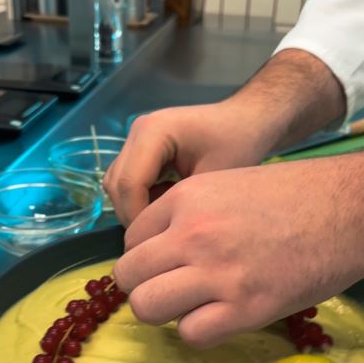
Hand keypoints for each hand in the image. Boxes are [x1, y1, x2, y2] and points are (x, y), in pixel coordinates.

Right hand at [103, 102, 275, 226]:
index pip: (129, 184)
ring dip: (135, 207)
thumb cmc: (238, 145)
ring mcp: (136, 138)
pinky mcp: (139, 148)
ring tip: (167, 217)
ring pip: (117, 184)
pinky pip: (127, 180)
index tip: (159, 241)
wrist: (246, 120)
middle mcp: (138, 130)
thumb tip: (155, 238)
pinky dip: (141, 197)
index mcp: (154, 131)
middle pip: (117, 185)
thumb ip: (179, 207)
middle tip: (162, 236)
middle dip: (134, 216)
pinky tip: (168, 202)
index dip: (138, 218)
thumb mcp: (212, 180)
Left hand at [112, 147, 363, 347]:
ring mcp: (217, 272)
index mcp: (187, 198)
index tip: (168, 265)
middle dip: (145, 287)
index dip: (147, 258)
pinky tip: (222, 318)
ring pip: (146, 307)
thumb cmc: (297, 196)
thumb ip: (192, 212)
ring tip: (191, 307)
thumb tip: (162, 247)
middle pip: (129, 275)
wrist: (349, 209)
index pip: (131, 240)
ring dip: (164, 312)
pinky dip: (200, 331)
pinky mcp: (245, 308)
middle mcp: (193, 233)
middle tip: (173, 290)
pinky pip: (191, 334)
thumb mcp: (229, 184)